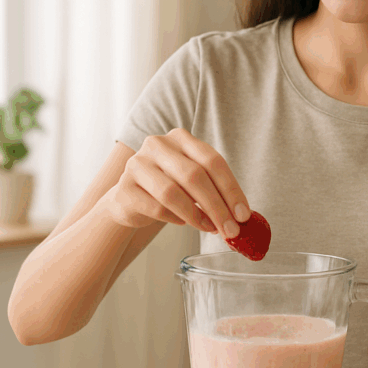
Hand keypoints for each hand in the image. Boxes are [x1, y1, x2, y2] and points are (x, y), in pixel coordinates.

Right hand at [103, 128, 250, 236]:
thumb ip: (214, 190)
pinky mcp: (125, 189)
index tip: (243, 214)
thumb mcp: (192, 181)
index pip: (212, 161)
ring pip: (172, 193)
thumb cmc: (169, 187)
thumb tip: (240, 215)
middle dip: (217, 207)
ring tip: (209, 228)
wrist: (129, 198)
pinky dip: (175, 218)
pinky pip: (156, 208)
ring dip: (196, 216)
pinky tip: (183, 222)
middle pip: (194, 176)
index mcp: (180, 138)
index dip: (231, 189)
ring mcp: (137, 164)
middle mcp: (157, 145)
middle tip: (231, 230)